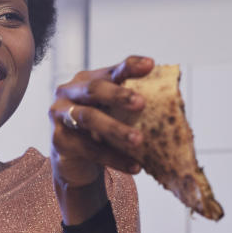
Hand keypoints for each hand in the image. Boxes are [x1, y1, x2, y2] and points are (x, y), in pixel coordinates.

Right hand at [49, 55, 152, 223]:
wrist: (76, 164)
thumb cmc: (99, 132)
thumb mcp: (113, 115)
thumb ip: (130, 106)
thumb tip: (173, 105)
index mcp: (87, 80)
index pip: (111, 71)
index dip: (129, 66)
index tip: (151, 65)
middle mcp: (69, 92)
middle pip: (94, 89)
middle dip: (118, 95)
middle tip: (142, 104)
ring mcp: (60, 115)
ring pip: (88, 118)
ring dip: (115, 129)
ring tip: (139, 140)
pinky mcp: (59, 140)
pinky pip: (88, 148)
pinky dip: (113, 158)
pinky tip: (134, 167)